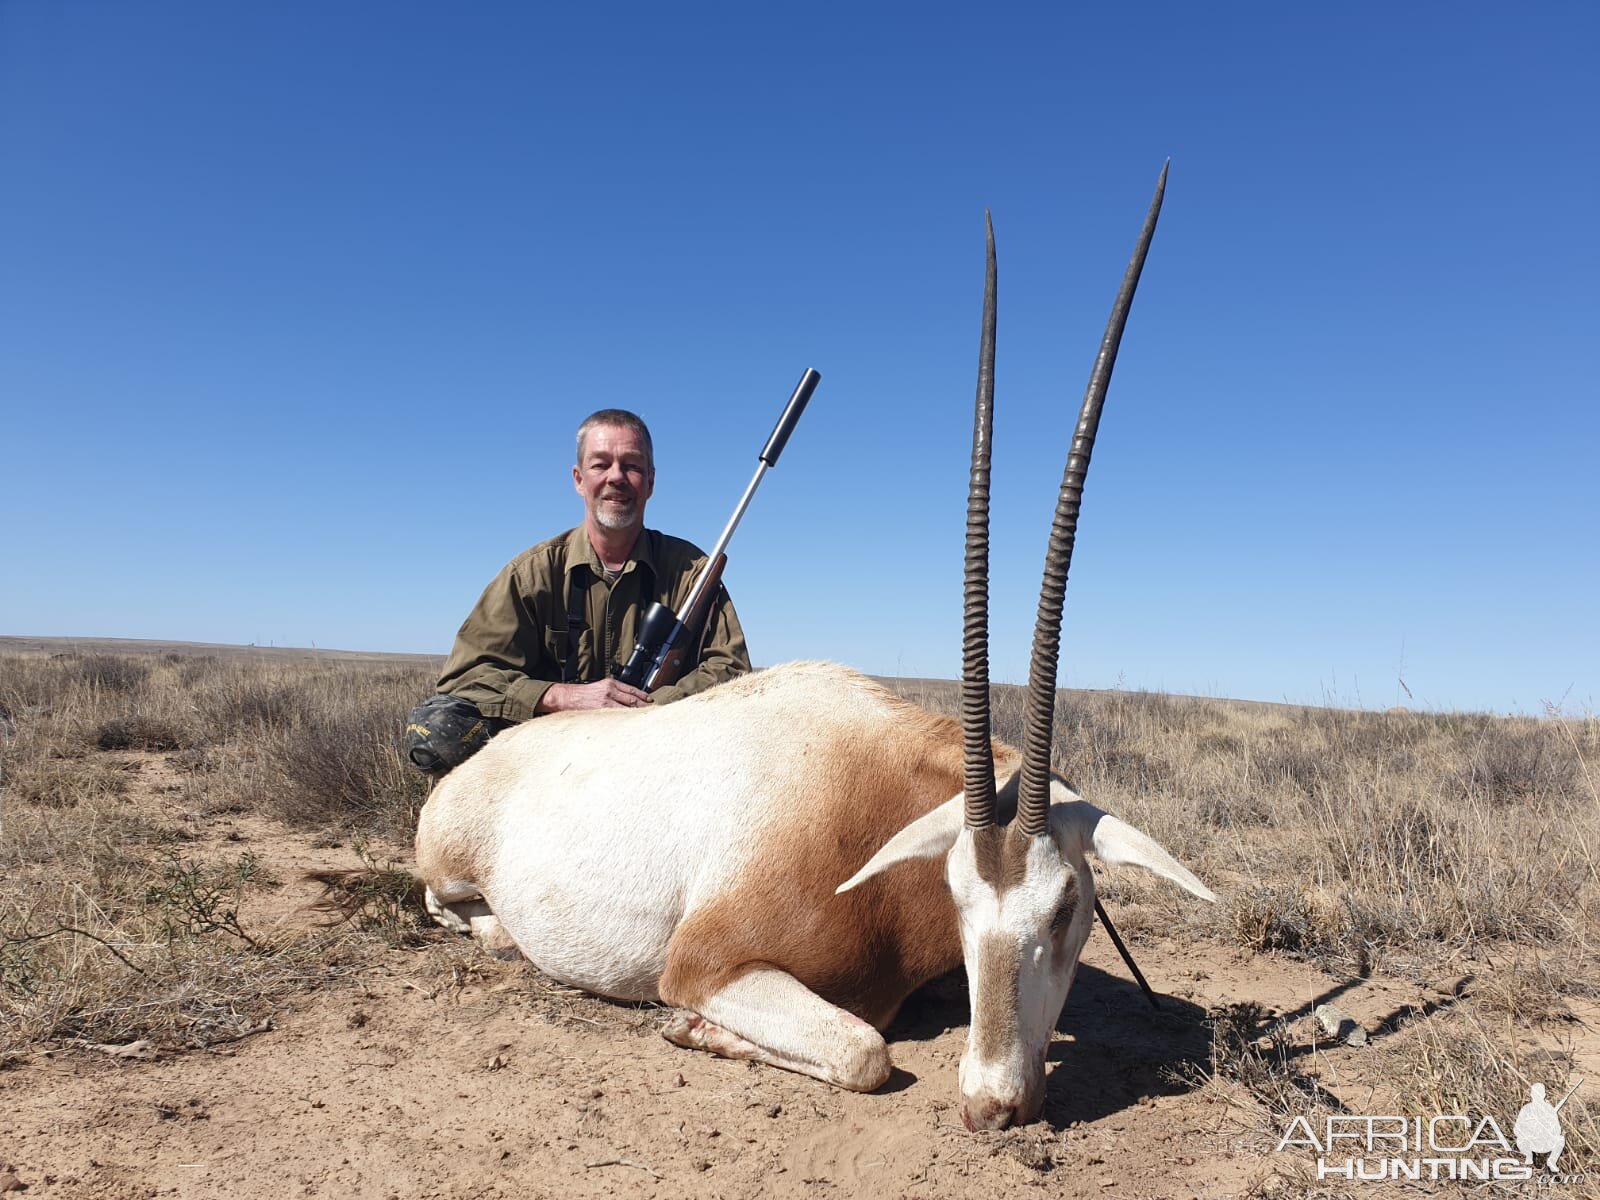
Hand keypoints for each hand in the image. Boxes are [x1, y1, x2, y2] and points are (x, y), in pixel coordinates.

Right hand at [536, 679, 651, 712]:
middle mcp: (610, 690)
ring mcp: (607, 701)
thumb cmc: (582, 695)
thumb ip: (613, 692)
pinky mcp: (602, 709)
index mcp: (610, 683)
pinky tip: (633, 723)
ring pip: (628, 708)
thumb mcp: (599, 688)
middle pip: (633, 699)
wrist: (566, 697)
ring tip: (647, 719)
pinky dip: (627, 718)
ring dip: (638, 713)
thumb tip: (629, 702)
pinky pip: (618, 715)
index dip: (643, 696)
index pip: (632, 690)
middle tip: (654, 712)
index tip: (651, 701)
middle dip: (644, 706)